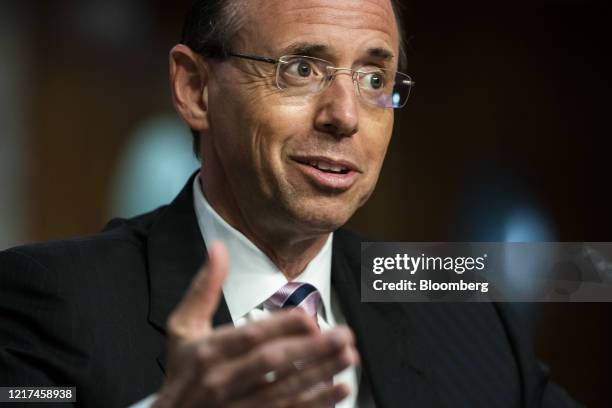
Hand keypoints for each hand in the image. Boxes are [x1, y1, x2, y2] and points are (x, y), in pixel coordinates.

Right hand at [152, 242, 358, 407]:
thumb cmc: (182, 371)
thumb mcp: (182, 327)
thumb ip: (204, 288)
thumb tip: (218, 249)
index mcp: (208, 352)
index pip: (249, 337)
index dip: (281, 326)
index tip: (309, 317)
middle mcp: (222, 381)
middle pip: (272, 363)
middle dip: (311, 349)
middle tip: (342, 335)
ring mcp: (238, 406)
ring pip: (285, 390)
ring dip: (320, 374)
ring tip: (347, 358)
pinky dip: (316, 402)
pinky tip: (338, 390)